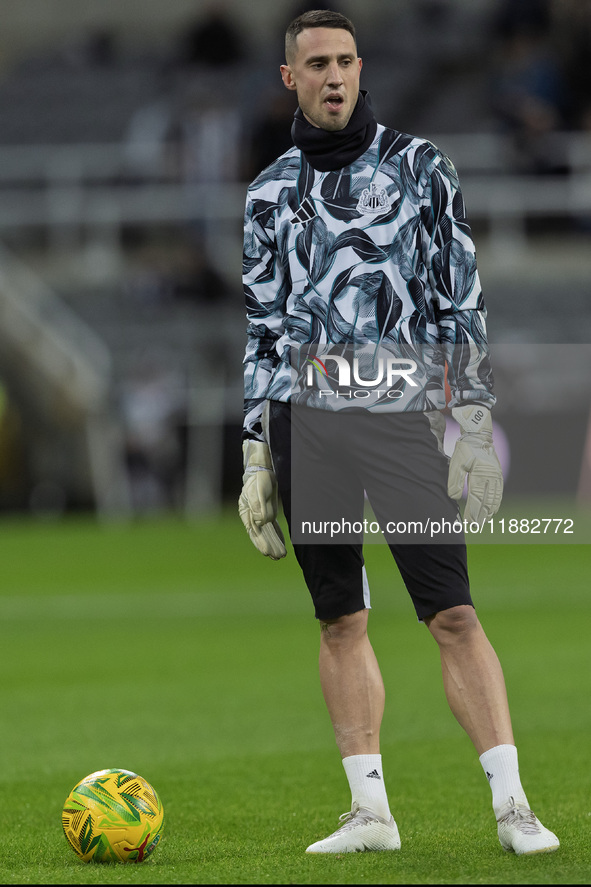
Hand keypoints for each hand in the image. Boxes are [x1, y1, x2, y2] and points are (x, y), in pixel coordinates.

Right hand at [239, 440, 285, 558]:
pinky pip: (272, 527)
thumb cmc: (259, 479)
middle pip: (261, 535)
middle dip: (269, 546)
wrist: (261, 470)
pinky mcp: (267, 513)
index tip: (268, 552)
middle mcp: (252, 516)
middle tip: (278, 557)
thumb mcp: (259, 490)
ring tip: (281, 556)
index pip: (254, 531)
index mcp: (247, 512)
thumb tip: (261, 522)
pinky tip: (281, 544)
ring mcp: (260, 515)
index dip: (261, 542)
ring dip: (274, 543)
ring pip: (267, 533)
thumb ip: (259, 506)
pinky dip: (276, 536)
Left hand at [448, 405, 502, 525]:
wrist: (479, 435)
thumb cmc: (465, 448)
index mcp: (480, 474)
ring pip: (494, 498)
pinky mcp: (498, 474)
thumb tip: (453, 497)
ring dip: (490, 511)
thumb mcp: (456, 462)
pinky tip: (494, 510)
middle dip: (481, 515)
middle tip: (476, 526)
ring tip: (484, 521)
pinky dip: (496, 502)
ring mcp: (496, 475)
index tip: (468, 522)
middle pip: (486, 500)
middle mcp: (491, 476)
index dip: (473, 511)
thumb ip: (455, 480)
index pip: (476, 498)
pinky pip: (499, 492)